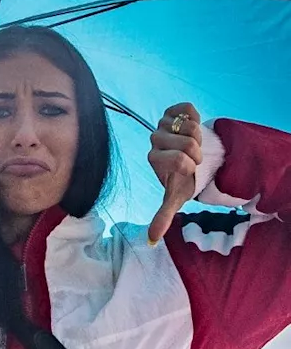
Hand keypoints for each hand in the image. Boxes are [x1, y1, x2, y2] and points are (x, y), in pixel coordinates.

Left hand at [147, 102, 203, 244]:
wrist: (191, 157)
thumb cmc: (183, 178)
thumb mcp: (175, 196)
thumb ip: (163, 216)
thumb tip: (152, 240)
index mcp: (154, 159)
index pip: (178, 159)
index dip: (191, 164)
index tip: (190, 168)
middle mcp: (154, 140)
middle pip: (186, 142)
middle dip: (197, 151)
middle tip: (193, 156)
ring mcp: (162, 124)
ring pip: (188, 125)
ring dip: (198, 135)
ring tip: (193, 142)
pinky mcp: (172, 110)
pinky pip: (187, 107)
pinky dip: (194, 116)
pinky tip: (190, 126)